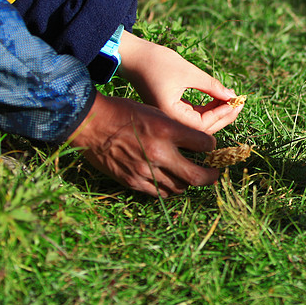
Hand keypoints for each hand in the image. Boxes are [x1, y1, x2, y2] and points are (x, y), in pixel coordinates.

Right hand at [67, 93, 218, 196]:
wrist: (92, 123)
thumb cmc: (124, 113)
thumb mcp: (155, 111)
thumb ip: (175, 128)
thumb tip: (196, 142)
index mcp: (166, 129)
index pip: (204, 144)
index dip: (211, 146)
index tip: (210, 147)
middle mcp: (158, 152)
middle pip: (196, 175)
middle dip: (210, 176)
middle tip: (214, 174)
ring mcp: (145, 170)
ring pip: (179, 187)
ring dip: (188, 183)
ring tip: (190, 176)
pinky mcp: (133, 181)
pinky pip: (159, 192)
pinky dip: (169, 188)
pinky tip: (171, 182)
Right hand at [117, 33, 242, 134]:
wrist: (131, 56)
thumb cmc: (156, 61)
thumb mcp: (188, 72)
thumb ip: (211, 86)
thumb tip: (232, 96)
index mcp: (169, 116)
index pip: (203, 126)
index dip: (223, 114)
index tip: (237, 101)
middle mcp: (168, 123)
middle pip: (202, 129)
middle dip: (223, 115)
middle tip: (239, 102)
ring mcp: (168, 119)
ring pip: (198, 124)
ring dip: (216, 113)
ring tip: (231, 99)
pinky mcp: (169, 112)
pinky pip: (192, 116)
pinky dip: (206, 109)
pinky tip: (218, 99)